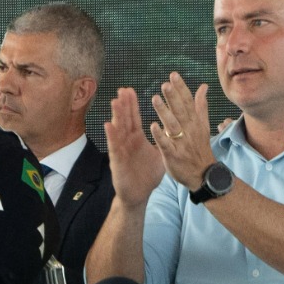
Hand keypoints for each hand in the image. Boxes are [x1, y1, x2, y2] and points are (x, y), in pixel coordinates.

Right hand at [102, 87, 168, 207]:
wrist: (139, 194)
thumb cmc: (147, 175)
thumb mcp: (160, 154)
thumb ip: (164, 140)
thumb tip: (174, 128)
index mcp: (136, 139)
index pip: (134, 118)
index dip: (132, 104)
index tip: (130, 90)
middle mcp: (127, 142)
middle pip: (125, 120)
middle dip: (123, 105)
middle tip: (122, 89)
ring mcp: (121, 151)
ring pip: (118, 130)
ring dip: (116, 116)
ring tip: (115, 101)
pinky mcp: (117, 161)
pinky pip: (114, 147)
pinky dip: (111, 136)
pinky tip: (109, 125)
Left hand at [148, 72, 218, 189]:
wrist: (203, 174)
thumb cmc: (200, 148)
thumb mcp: (203, 125)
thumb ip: (201, 105)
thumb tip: (203, 86)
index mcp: (195, 122)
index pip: (188, 102)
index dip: (181, 88)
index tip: (173, 75)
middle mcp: (189, 130)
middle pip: (181, 111)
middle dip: (173, 97)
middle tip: (165, 84)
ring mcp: (181, 143)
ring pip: (172, 125)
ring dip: (164, 112)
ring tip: (155, 99)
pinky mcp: (173, 155)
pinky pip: (166, 144)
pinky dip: (160, 136)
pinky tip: (153, 126)